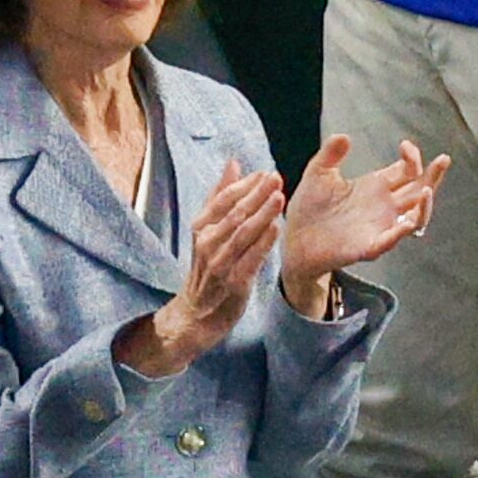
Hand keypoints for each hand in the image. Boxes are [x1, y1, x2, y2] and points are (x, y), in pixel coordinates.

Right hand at [117, 158, 286, 376]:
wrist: (197, 313)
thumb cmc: (208, 267)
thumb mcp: (208, 229)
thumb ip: (220, 195)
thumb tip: (234, 163)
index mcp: (201, 227)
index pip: (222, 199)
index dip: (244, 185)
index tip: (264, 172)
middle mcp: (206, 243)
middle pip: (234, 213)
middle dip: (256, 194)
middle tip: (276, 178)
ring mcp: (219, 263)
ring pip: (242, 234)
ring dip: (261, 214)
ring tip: (279, 197)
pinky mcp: (233, 282)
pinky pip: (250, 259)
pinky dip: (262, 243)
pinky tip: (276, 228)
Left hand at [279, 134, 448, 312]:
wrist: (293, 238)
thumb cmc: (309, 207)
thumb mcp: (318, 173)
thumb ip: (331, 154)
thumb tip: (344, 135)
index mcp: (375, 187)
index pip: (407, 171)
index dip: (412, 158)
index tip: (405, 145)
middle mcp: (383, 207)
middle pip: (418, 191)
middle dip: (433, 176)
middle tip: (443, 160)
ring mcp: (379, 227)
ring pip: (414, 218)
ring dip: (424, 206)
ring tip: (425, 190)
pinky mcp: (367, 247)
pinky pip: (389, 241)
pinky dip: (399, 233)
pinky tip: (407, 222)